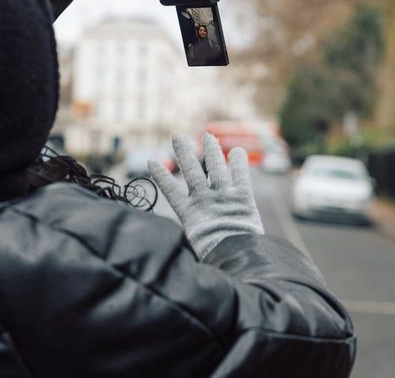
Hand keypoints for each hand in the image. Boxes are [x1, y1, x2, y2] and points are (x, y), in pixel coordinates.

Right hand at [148, 132, 263, 259]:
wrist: (236, 257)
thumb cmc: (214, 257)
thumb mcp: (193, 247)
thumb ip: (188, 237)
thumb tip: (178, 246)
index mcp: (188, 214)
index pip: (170, 190)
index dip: (161, 176)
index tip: (151, 162)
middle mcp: (203, 199)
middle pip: (191, 170)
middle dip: (183, 151)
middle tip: (176, 136)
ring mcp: (223, 196)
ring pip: (215, 167)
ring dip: (212, 150)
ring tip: (207, 137)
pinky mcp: (242, 198)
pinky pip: (240, 176)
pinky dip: (239, 163)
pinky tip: (238, 151)